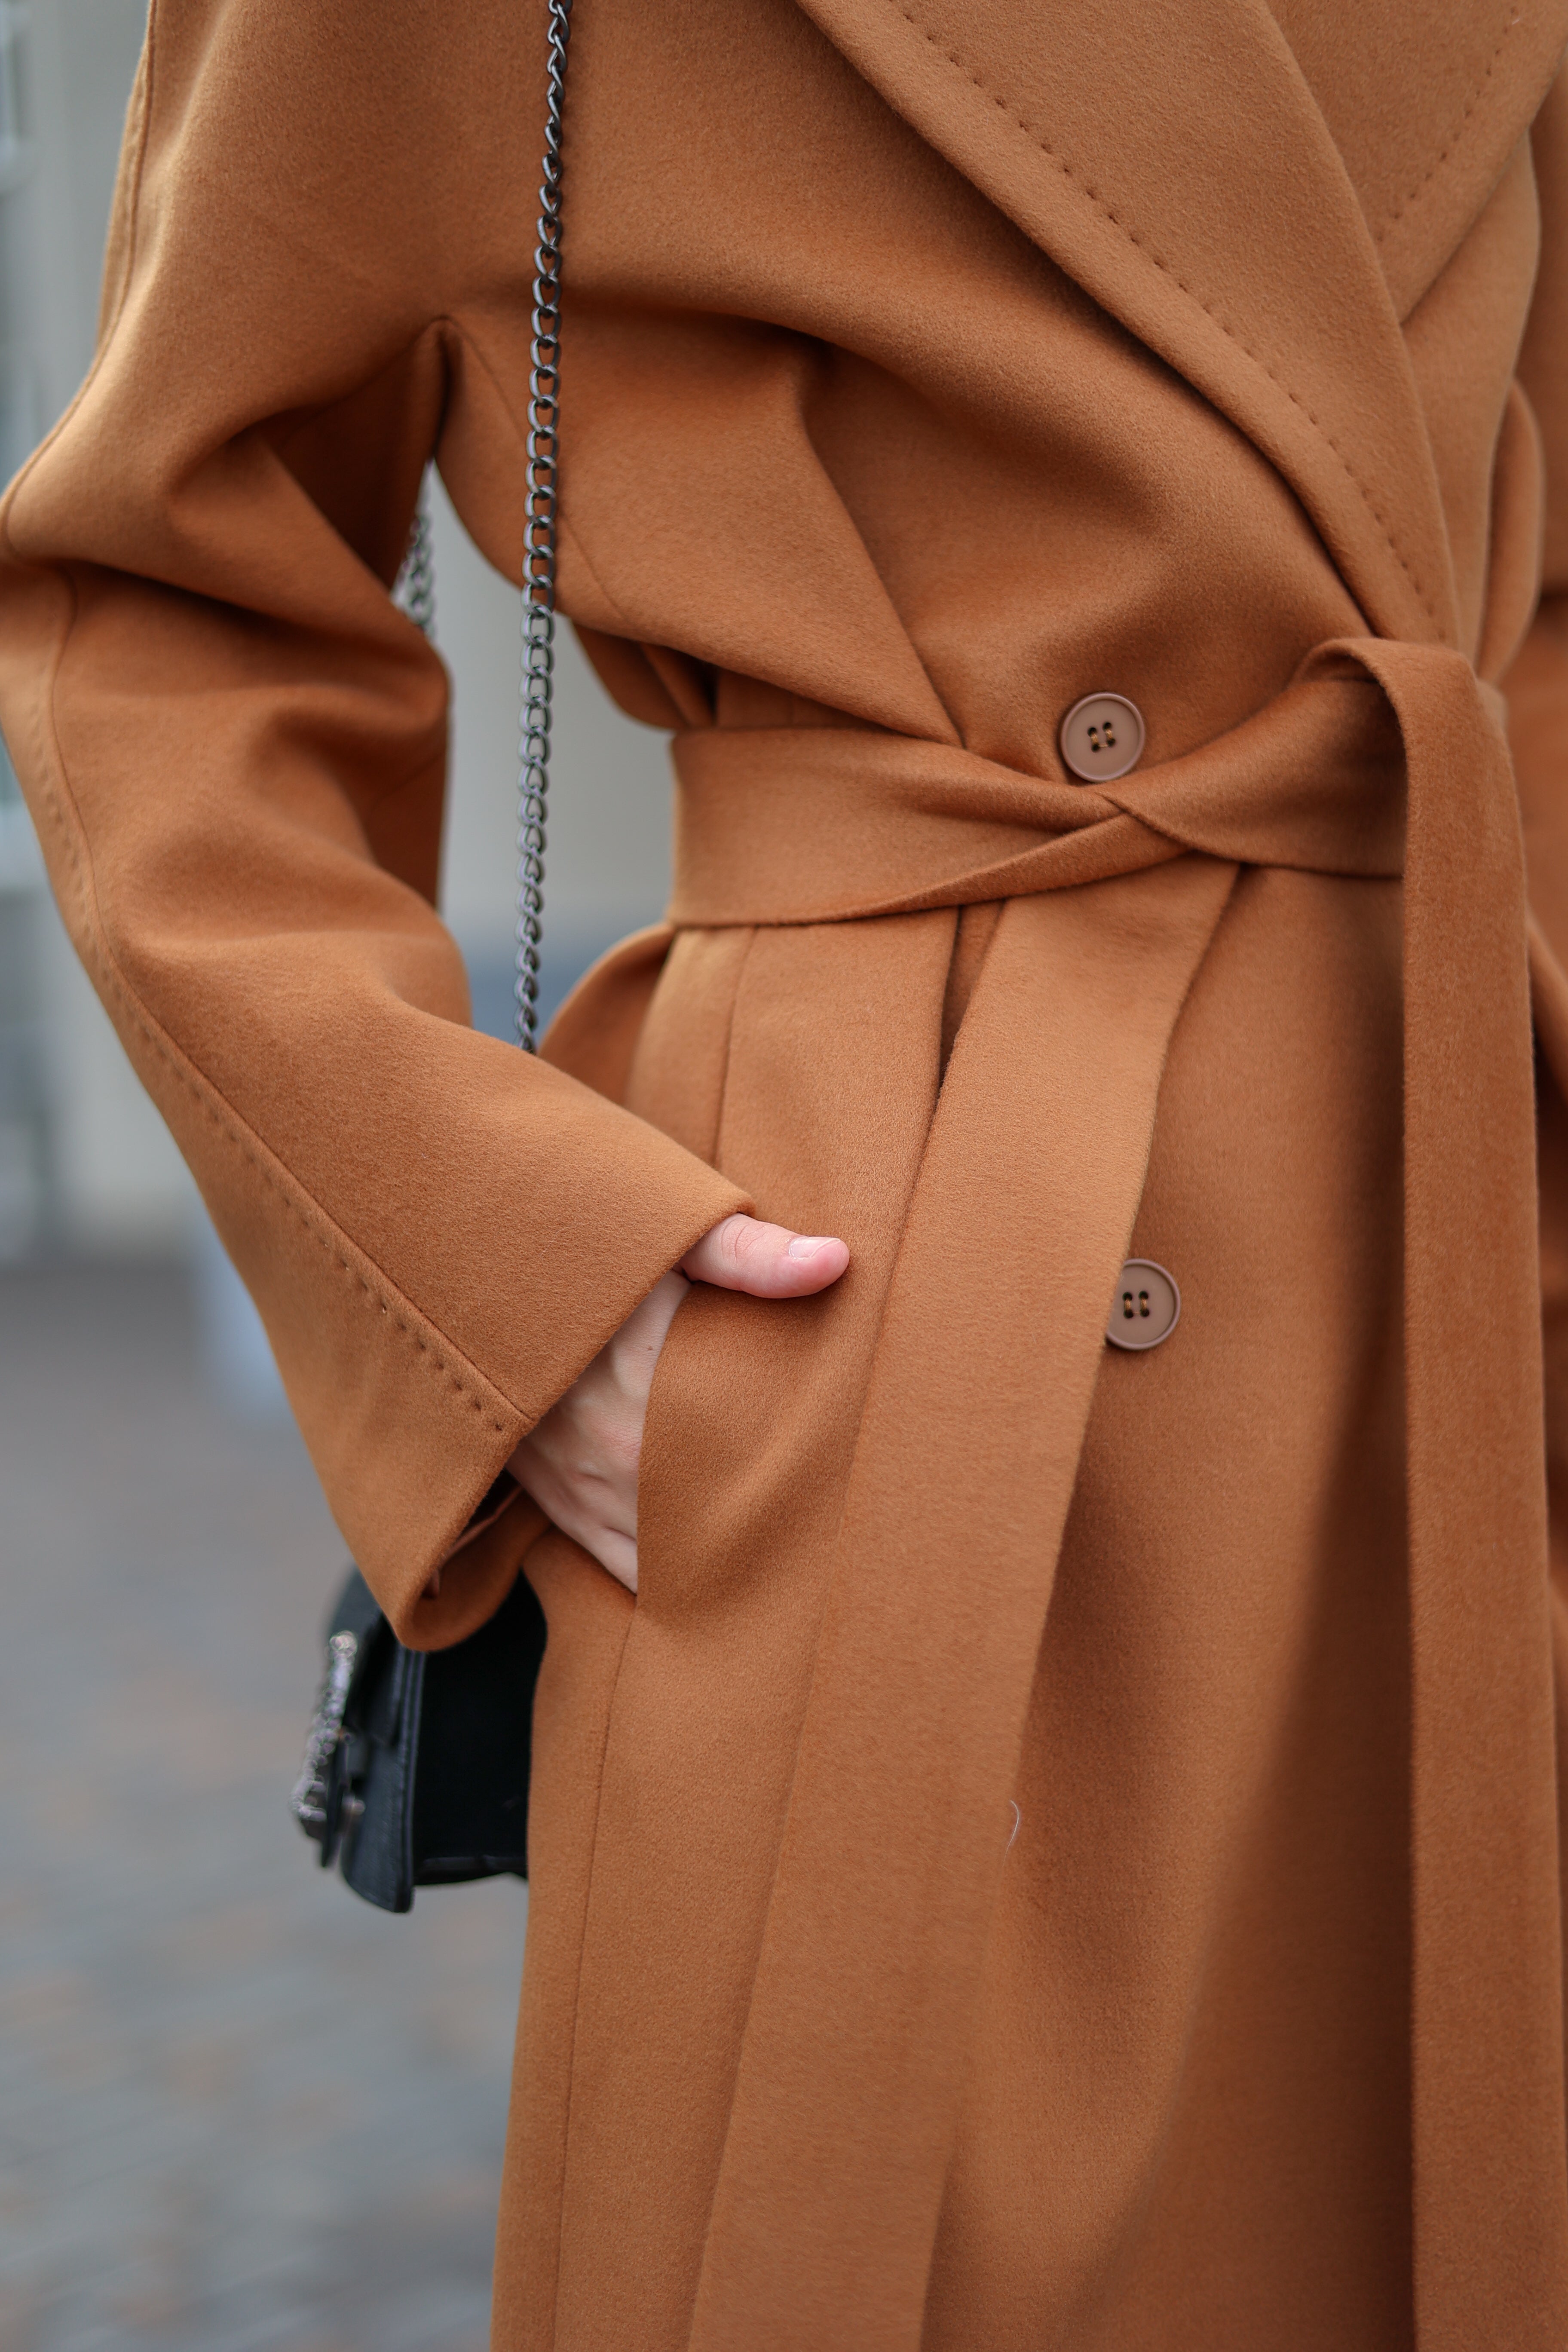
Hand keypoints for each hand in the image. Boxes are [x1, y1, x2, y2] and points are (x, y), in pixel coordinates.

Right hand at [504, 1215, 848, 1592]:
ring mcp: (572, 1478)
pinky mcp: (545, 1490)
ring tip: (775, 1578)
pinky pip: (609, 1558)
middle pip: (708, 1520)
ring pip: (659, 1553)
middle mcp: (608, 1448)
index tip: (845, 1499)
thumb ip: (745, 1250)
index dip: (799, 1488)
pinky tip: (701, 1579)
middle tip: (826, 1552)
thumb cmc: (566, 1233)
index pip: (743, 1461)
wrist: (455, 1254)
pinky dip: (656, 1573)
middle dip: (765, 1537)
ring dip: (713, 1565)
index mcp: (647, 1380)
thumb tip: (835, 1262)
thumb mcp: (658, 1223)